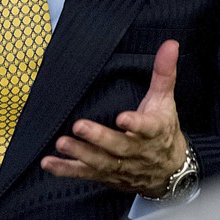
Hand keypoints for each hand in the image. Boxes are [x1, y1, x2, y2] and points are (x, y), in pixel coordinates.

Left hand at [40, 39, 186, 196]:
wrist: (170, 172)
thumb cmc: (163, 131)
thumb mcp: (165, 101)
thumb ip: (164, 72)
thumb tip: (171, 44)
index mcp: (154, 131)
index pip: (147, 127)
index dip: (136, 124)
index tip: (123, 117)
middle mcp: (137, 152)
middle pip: (118, 147)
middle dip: (99, 138)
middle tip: (79, 126)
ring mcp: (121, 167)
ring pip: (101, 162)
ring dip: (80, 153)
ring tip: (62, 143)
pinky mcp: (107, 175)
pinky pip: (86, 174)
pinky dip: (67, 170)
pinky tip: (49, 163)